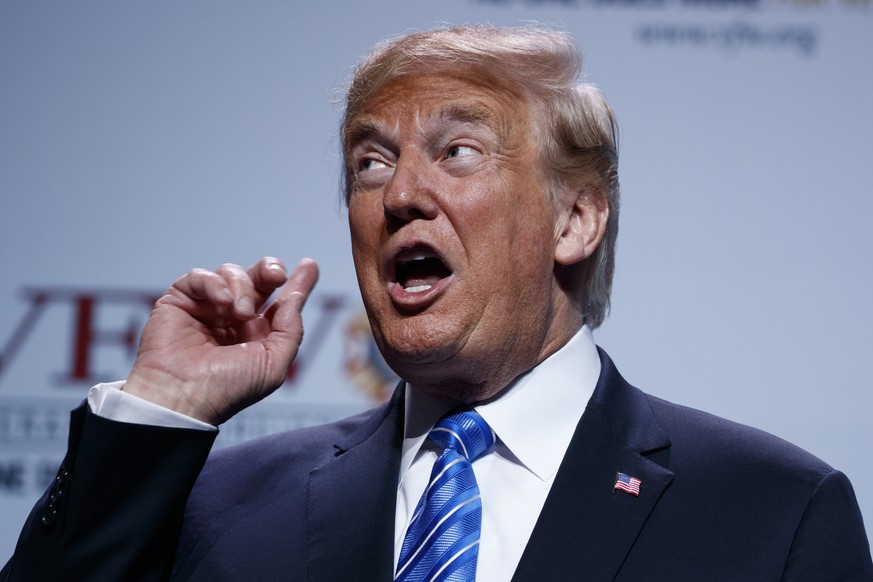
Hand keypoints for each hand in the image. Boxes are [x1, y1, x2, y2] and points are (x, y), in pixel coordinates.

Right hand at [123, 257, 318, 424]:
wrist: (183, 396)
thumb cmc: (227, 389)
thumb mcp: (274, 365)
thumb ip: (291, 330)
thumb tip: (296, 297)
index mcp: (257, 334)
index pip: (280, 301)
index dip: (297, 283)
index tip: (310, 265)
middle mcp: (234, 318)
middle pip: (257, 277)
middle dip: (270, 269)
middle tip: (277, 275)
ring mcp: (207, 307)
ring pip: (232, 273)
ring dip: (243, 287)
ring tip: (241, 312)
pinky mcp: (181, 300)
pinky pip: (200, 276)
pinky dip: (215, 283)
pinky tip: (221, 301)